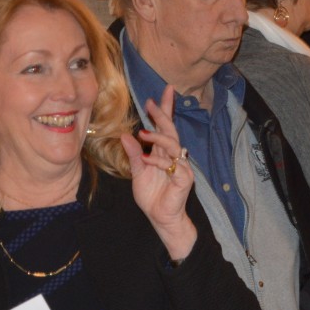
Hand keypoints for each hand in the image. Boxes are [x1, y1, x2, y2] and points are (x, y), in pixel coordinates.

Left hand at [121, 87, 197, 261]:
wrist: (161, 217)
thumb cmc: (152, 195)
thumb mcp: (138, 172)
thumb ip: (134, 155)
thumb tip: (126, 135)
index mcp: (164, 152)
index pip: (166, 127)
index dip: (165, 109)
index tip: (164, 92)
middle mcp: (175, 156)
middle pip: (171, 131)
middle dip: (163, 115)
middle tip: (152, 102)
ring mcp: (181, 166)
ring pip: (174, 145)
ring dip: (159, 137)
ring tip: (143, 133)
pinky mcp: (184, 179)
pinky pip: (172, 165)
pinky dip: (158, 161)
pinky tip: (146, 159)